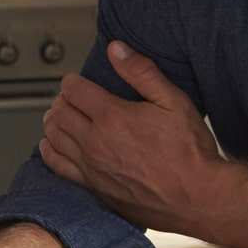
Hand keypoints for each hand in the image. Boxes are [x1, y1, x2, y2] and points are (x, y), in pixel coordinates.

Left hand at [39, 41, 247, 247]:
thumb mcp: (174, 101)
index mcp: (112, 116)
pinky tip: (51, 146)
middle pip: (59, 112)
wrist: (197, 197)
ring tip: (58, 116)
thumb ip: (142, 72)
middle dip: (61, 99)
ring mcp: (91, 167)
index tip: (77, 81)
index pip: (74, 89)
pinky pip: (57, 166)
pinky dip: (50, 152)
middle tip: (69, 97)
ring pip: (54, 137)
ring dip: (53, 122)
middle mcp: (95, 142)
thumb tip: (116, 50)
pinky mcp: (93, 188)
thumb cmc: (190, 151)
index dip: (73, 81)